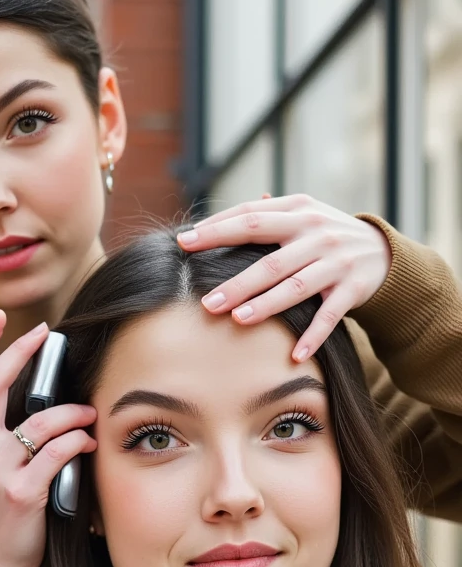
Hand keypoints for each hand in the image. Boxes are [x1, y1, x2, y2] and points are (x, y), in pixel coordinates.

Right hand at [0, 310, 96, 566]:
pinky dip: (78, 442)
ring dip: (73, 412)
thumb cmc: (1, 511)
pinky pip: (58, 453)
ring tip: (89, 414)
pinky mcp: (22, 493)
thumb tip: (43, 397)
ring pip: (41, 421)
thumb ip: (4, 433)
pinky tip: (89, 444)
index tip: (0, 317)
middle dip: (21, 352)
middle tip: (44, 333)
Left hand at [177, 193, 391, 360]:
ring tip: (239, 320)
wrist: (383, 251)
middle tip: (207, 301)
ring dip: (267, 304)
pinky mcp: (352, 288)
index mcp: (297, 211)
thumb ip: (263, 214)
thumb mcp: (301, 215)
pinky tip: (295, 355)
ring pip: (296, 286)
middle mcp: (316, 234)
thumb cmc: (325, 234)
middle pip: (269, 260)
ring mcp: (336, 261)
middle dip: (237, 282)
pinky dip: (314, 335)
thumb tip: (213, 220)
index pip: (251, 218)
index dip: (217, 229)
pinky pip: (330, 315)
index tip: (184, 242)